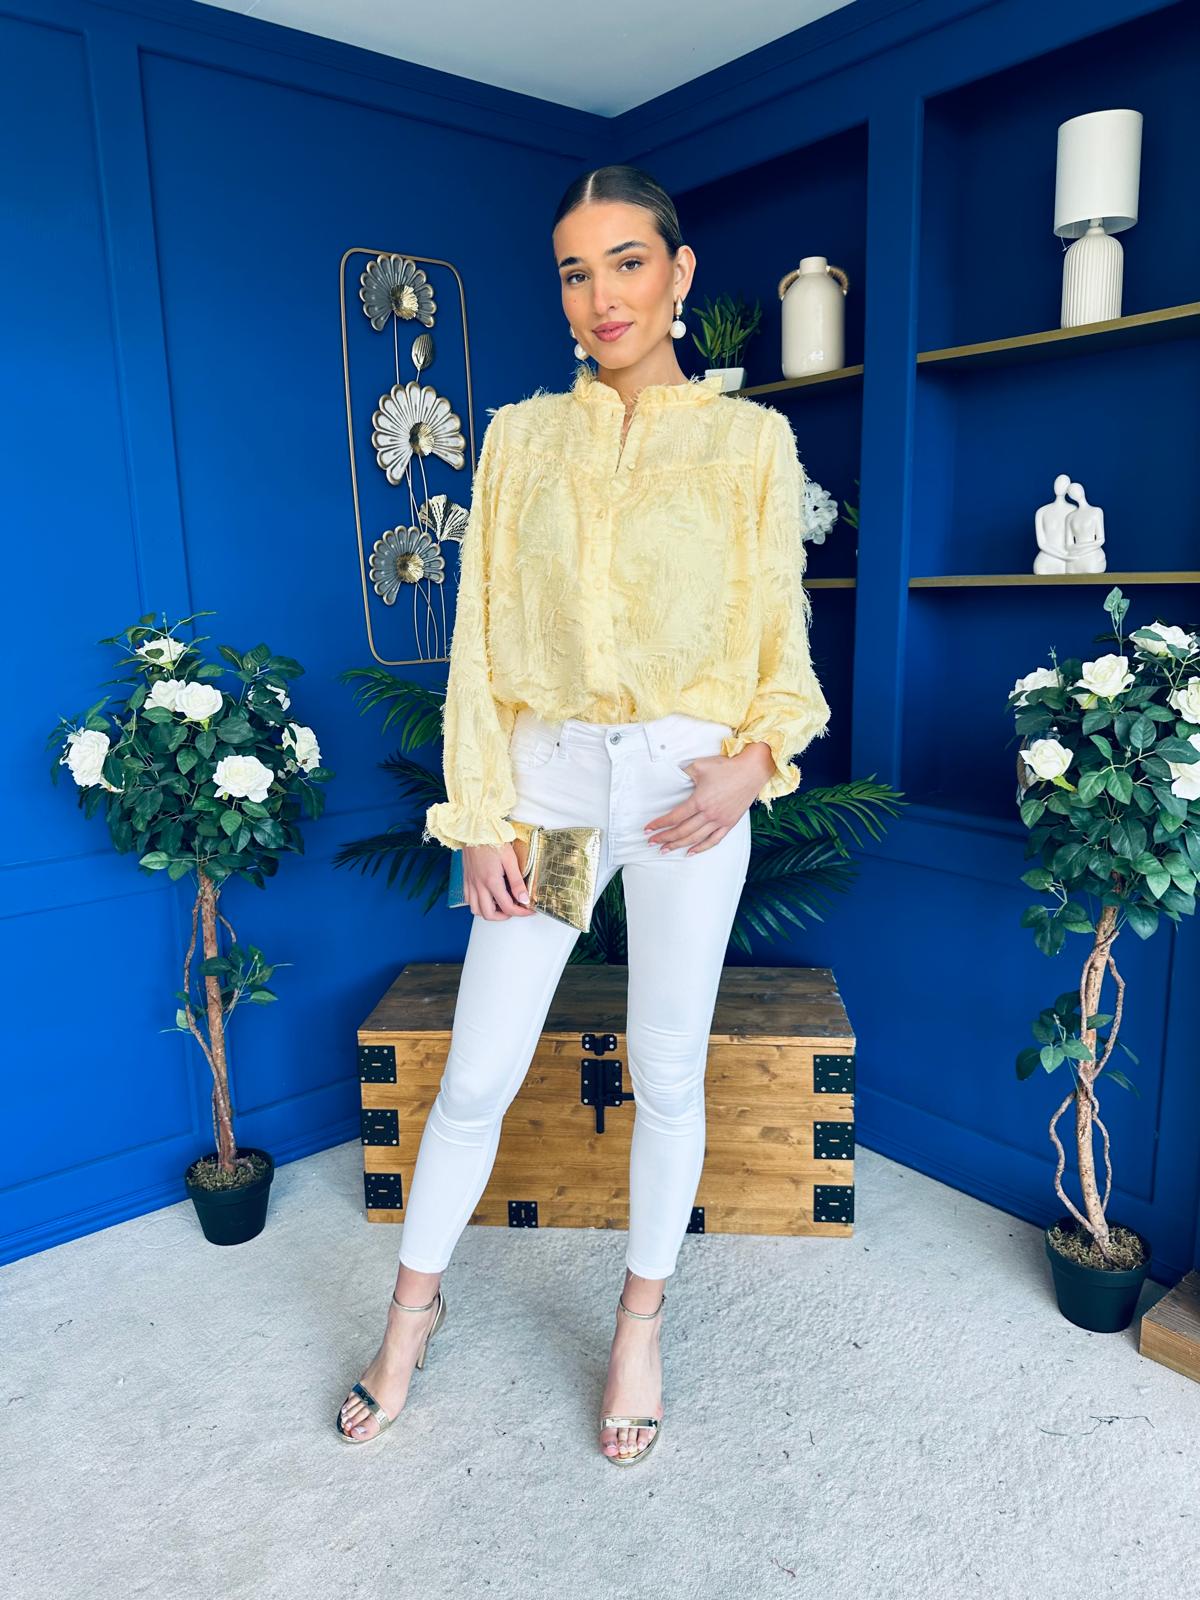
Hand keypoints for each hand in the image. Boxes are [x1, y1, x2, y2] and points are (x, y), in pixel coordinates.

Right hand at [462, 841, 536, 919]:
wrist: (474, 829)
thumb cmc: (492, 841)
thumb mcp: (510, 860)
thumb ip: (517, 882)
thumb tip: (524, 899)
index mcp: (491, 881)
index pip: (507, 907)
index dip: (521, 912)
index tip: (529, 910)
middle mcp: (479, 886)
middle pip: (489, 914)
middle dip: (504, 917)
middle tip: (515, 909)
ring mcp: (470, 884)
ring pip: (476, 910)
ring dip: (489, 912)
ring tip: (501, 905)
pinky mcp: (466, 879)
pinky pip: (469, 900)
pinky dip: (478, 904)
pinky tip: (488, 897)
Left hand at [643, 742, 774, 855]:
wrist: (752, 770)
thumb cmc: (726, 767)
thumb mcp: (700, 766)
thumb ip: (684, 773)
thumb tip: (674, 777)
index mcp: (699, 801)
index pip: (674, 817)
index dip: (659, 824)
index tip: (648, 829)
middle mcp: (709, 814)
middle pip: (682, 831)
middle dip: (665, 838)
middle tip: (652, 842)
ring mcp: (720, 820)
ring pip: (695, 838)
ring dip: (679, 845)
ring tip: (665, 850)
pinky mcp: (730, 823)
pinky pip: (714, 840)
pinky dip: (701, 848)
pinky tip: (691, 852)